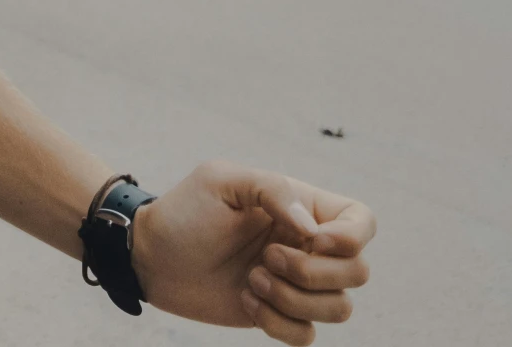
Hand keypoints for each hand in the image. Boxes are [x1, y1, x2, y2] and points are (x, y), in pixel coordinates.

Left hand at [129, 160, 375, 344]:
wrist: (149, 255)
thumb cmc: (184, 211)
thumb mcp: (221, 180)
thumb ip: (272, 189)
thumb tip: (314, 230)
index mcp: (302, 208)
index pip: (362, 221)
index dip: (352, 237)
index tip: (313, 240)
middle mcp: (307, 247)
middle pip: (358, 272)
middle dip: (313, 272)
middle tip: (265, 257)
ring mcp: (296, 284)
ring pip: (339, 308)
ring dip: (295, 299)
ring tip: (252, 280)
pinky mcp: (279, 314)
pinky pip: (308, 335)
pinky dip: (279, 324)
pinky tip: (245, 300)